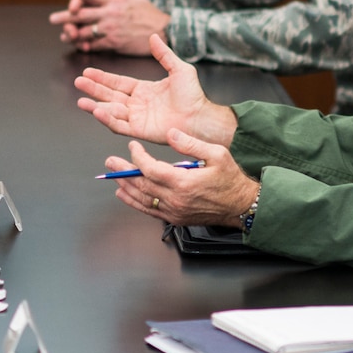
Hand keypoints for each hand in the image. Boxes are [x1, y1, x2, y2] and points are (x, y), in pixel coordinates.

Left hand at [49, 0, 169, 53]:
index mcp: (114, 0)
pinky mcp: (114, 43)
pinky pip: (94, 45)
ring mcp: (111, 28)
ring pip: (84, 31)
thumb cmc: (150, 14)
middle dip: (64, 16)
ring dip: (72, 34)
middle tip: (53, 19)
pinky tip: (79, 46)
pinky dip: (85, 46)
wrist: (165, 32)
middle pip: (81, 13)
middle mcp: (110, 13)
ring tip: (64, 36)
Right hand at [75, 34, 235, 145]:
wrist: (200, 116)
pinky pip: (118, 125)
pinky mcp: (139, 130)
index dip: (103, 77)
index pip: (118, 83)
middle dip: (93, 89)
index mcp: (144, 90)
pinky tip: (96, 111)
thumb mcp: (179, 68)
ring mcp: (137, 118)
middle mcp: (137, 104)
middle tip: (78, 82)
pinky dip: (106, 119)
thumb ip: (164, 54)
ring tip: (80, 100)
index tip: (87, 71)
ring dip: (95, 105)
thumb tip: (153, 36)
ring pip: (110, 111)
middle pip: (110, 95)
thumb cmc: (193, 95)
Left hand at [108, 132, 259, 227]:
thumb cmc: (232, 181)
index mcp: (184, 182)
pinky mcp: (175, 218)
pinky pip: (150, 211)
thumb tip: (171, 133)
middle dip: (124, 172)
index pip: (151, 169)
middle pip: (142, 184)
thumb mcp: (217, 154)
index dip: (138, 157)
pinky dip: (134, 203)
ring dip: (126, 187)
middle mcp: (176, 199)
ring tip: (113, 176)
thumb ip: (191, 144)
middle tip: (110, 162)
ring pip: (142, 199)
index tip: (133, 147)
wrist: (242, 206)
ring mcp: (174, 211)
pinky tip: (125, 195)